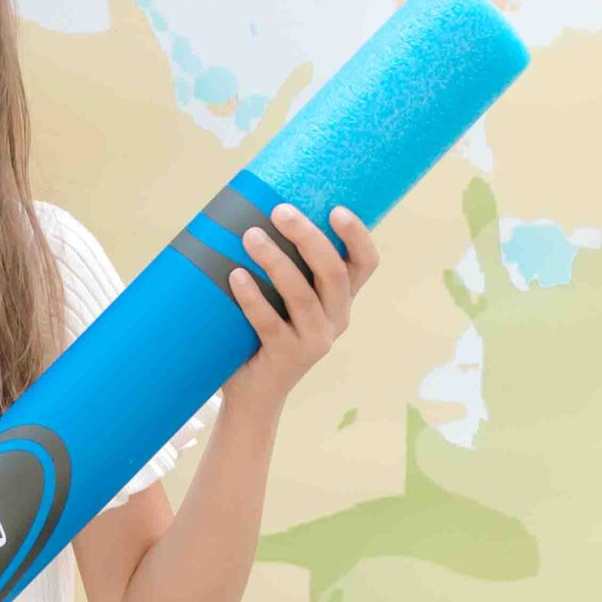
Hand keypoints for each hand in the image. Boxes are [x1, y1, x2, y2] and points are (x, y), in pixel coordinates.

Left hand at [222, 201, 378, 422]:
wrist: (252, 394)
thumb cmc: (262, 333)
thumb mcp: (282, 298)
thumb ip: (282, 265)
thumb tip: (252, 207)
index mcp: (340, 299)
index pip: (365, 263)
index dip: (357, 235)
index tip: (336, 210)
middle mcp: (336, 319)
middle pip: (333, 271)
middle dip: (308, 237)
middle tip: (280, 211)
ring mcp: (314, 340)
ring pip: (302, 294)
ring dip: (276, 261)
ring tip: (250, 236)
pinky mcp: (287, 357)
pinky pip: (270, 322)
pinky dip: (252, 297)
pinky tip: (236, 276)